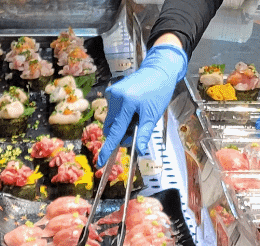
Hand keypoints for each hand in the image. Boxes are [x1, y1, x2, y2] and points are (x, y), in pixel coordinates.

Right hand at [98, 42, 188, 166]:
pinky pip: (111, 112)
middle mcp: (116, 97)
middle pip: (111, 128)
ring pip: (111, 121)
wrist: (159, 70)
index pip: (116, 131)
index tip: (101, 162)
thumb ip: (144, 134)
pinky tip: (131, 109)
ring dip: (121, 125)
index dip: (108, 149)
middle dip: (120, 134)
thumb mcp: (153, 115)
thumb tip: (140, 151)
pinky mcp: (111, 92)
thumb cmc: (159, 91)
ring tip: (135, 116)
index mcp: (127, 102)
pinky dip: (120, 116)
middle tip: (135, 129)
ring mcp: (112, 93)